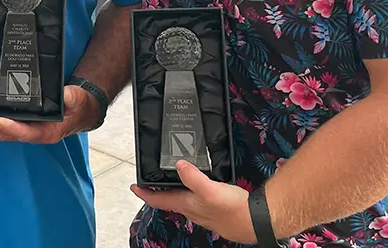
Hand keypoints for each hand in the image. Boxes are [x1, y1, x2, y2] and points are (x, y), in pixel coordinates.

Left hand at [0, 85, 99, 144]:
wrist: (80, 110)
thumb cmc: (78, 106)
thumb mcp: (78, 100)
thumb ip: (72, 98)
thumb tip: (65, 94)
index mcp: (45, 132)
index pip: (23, 132)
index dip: (9, 127)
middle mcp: (31, 133)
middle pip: (2, 134)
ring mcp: (23, 128)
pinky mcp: (19, 122)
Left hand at [130, 160, 255, 244]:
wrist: (254, 222)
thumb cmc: (232, 209)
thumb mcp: (210, 189)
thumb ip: (193, 177)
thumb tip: (178, 165)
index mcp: (186, 204)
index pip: (158, 200)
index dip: (144, 193)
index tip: (133, 187)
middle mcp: (192, 209)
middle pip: (169, 200)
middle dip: (159, 191)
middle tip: (152, 180)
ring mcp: (202, 211)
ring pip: (182, 200)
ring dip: (174, 190)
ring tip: (171, 179)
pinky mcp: (214, 209)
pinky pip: (196, 199)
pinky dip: (191, 190)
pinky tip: (198, 184)